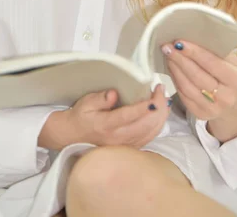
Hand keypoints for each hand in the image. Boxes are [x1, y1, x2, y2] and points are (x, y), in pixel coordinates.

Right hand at [39, 84, 170, 150]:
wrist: (73, 136)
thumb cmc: (81, 116)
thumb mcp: (86, 103)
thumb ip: (100, 98)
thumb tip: (114, 93)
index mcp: (106, 125)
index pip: (130, 116)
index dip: (146, 106)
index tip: (155, 93)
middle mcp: (118, 138)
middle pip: (146, 125)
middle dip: (159, 107)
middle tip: (161, 90)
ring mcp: (126, 145)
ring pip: (151, 132)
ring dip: (161, 115)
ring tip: (164, 99)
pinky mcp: (130, 147)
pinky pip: (150, 137)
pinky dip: (158, 124)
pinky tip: (160, 113)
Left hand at [161, 40, 236, 140]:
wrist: (235, 102)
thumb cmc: (229, 74)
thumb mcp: (232, 62)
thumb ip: (217, 50)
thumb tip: (192, 35)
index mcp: (236, 79)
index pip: (213, 63)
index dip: (194, 52)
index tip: (179, 41)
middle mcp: (226, 97)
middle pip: (197, 76)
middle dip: (180, 59)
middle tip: (167, 46)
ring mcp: (213, 108)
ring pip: (188, 86)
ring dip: (174, 69)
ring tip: (167, 55)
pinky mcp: (201, 114)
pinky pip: (184, 96)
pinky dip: (175, 80)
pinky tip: (171, 68)